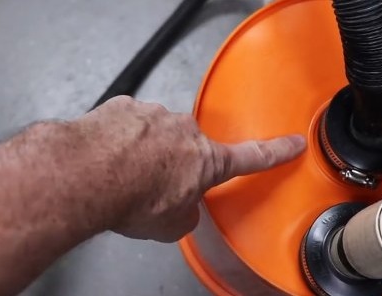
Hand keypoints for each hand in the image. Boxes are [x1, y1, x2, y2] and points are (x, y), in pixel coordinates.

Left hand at [73, 96, 305, 241]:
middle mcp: (184, 131)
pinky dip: (119, 140)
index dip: (276, 152)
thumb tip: (181, 208)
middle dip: (173, 163)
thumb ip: (185, 213)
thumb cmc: (132, 199)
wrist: (86, 174)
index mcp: (205, 160)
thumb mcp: (170, 226)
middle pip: (188, 147)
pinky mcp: (123, 107)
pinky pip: (127, 124)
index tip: (295, 143)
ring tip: (121, 175)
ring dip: (144, 151)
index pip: (251, 157)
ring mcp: (153, 115)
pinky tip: (105, 158)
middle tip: (150, 186)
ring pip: (155, 134)